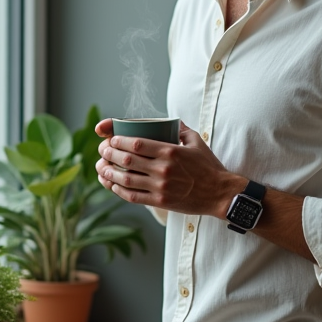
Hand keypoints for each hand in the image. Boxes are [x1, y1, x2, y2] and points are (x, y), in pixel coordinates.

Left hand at [94, 119, 242, 217]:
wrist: (220, 193)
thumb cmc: (209, 166)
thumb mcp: (196, 141)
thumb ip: (180, 128)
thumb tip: (168, 120)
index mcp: (170, 151)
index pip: (136, 143)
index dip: (118, 140)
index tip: (111, 138)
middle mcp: (163, 169)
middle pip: (127, 159)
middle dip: (110, 154)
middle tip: (103, 151)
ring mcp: (161, 187)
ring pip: (126, 179)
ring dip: (109, 173)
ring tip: (101, 168)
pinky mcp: (161, 202)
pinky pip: (133, 196)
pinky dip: (119, 190)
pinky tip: (113, 185)